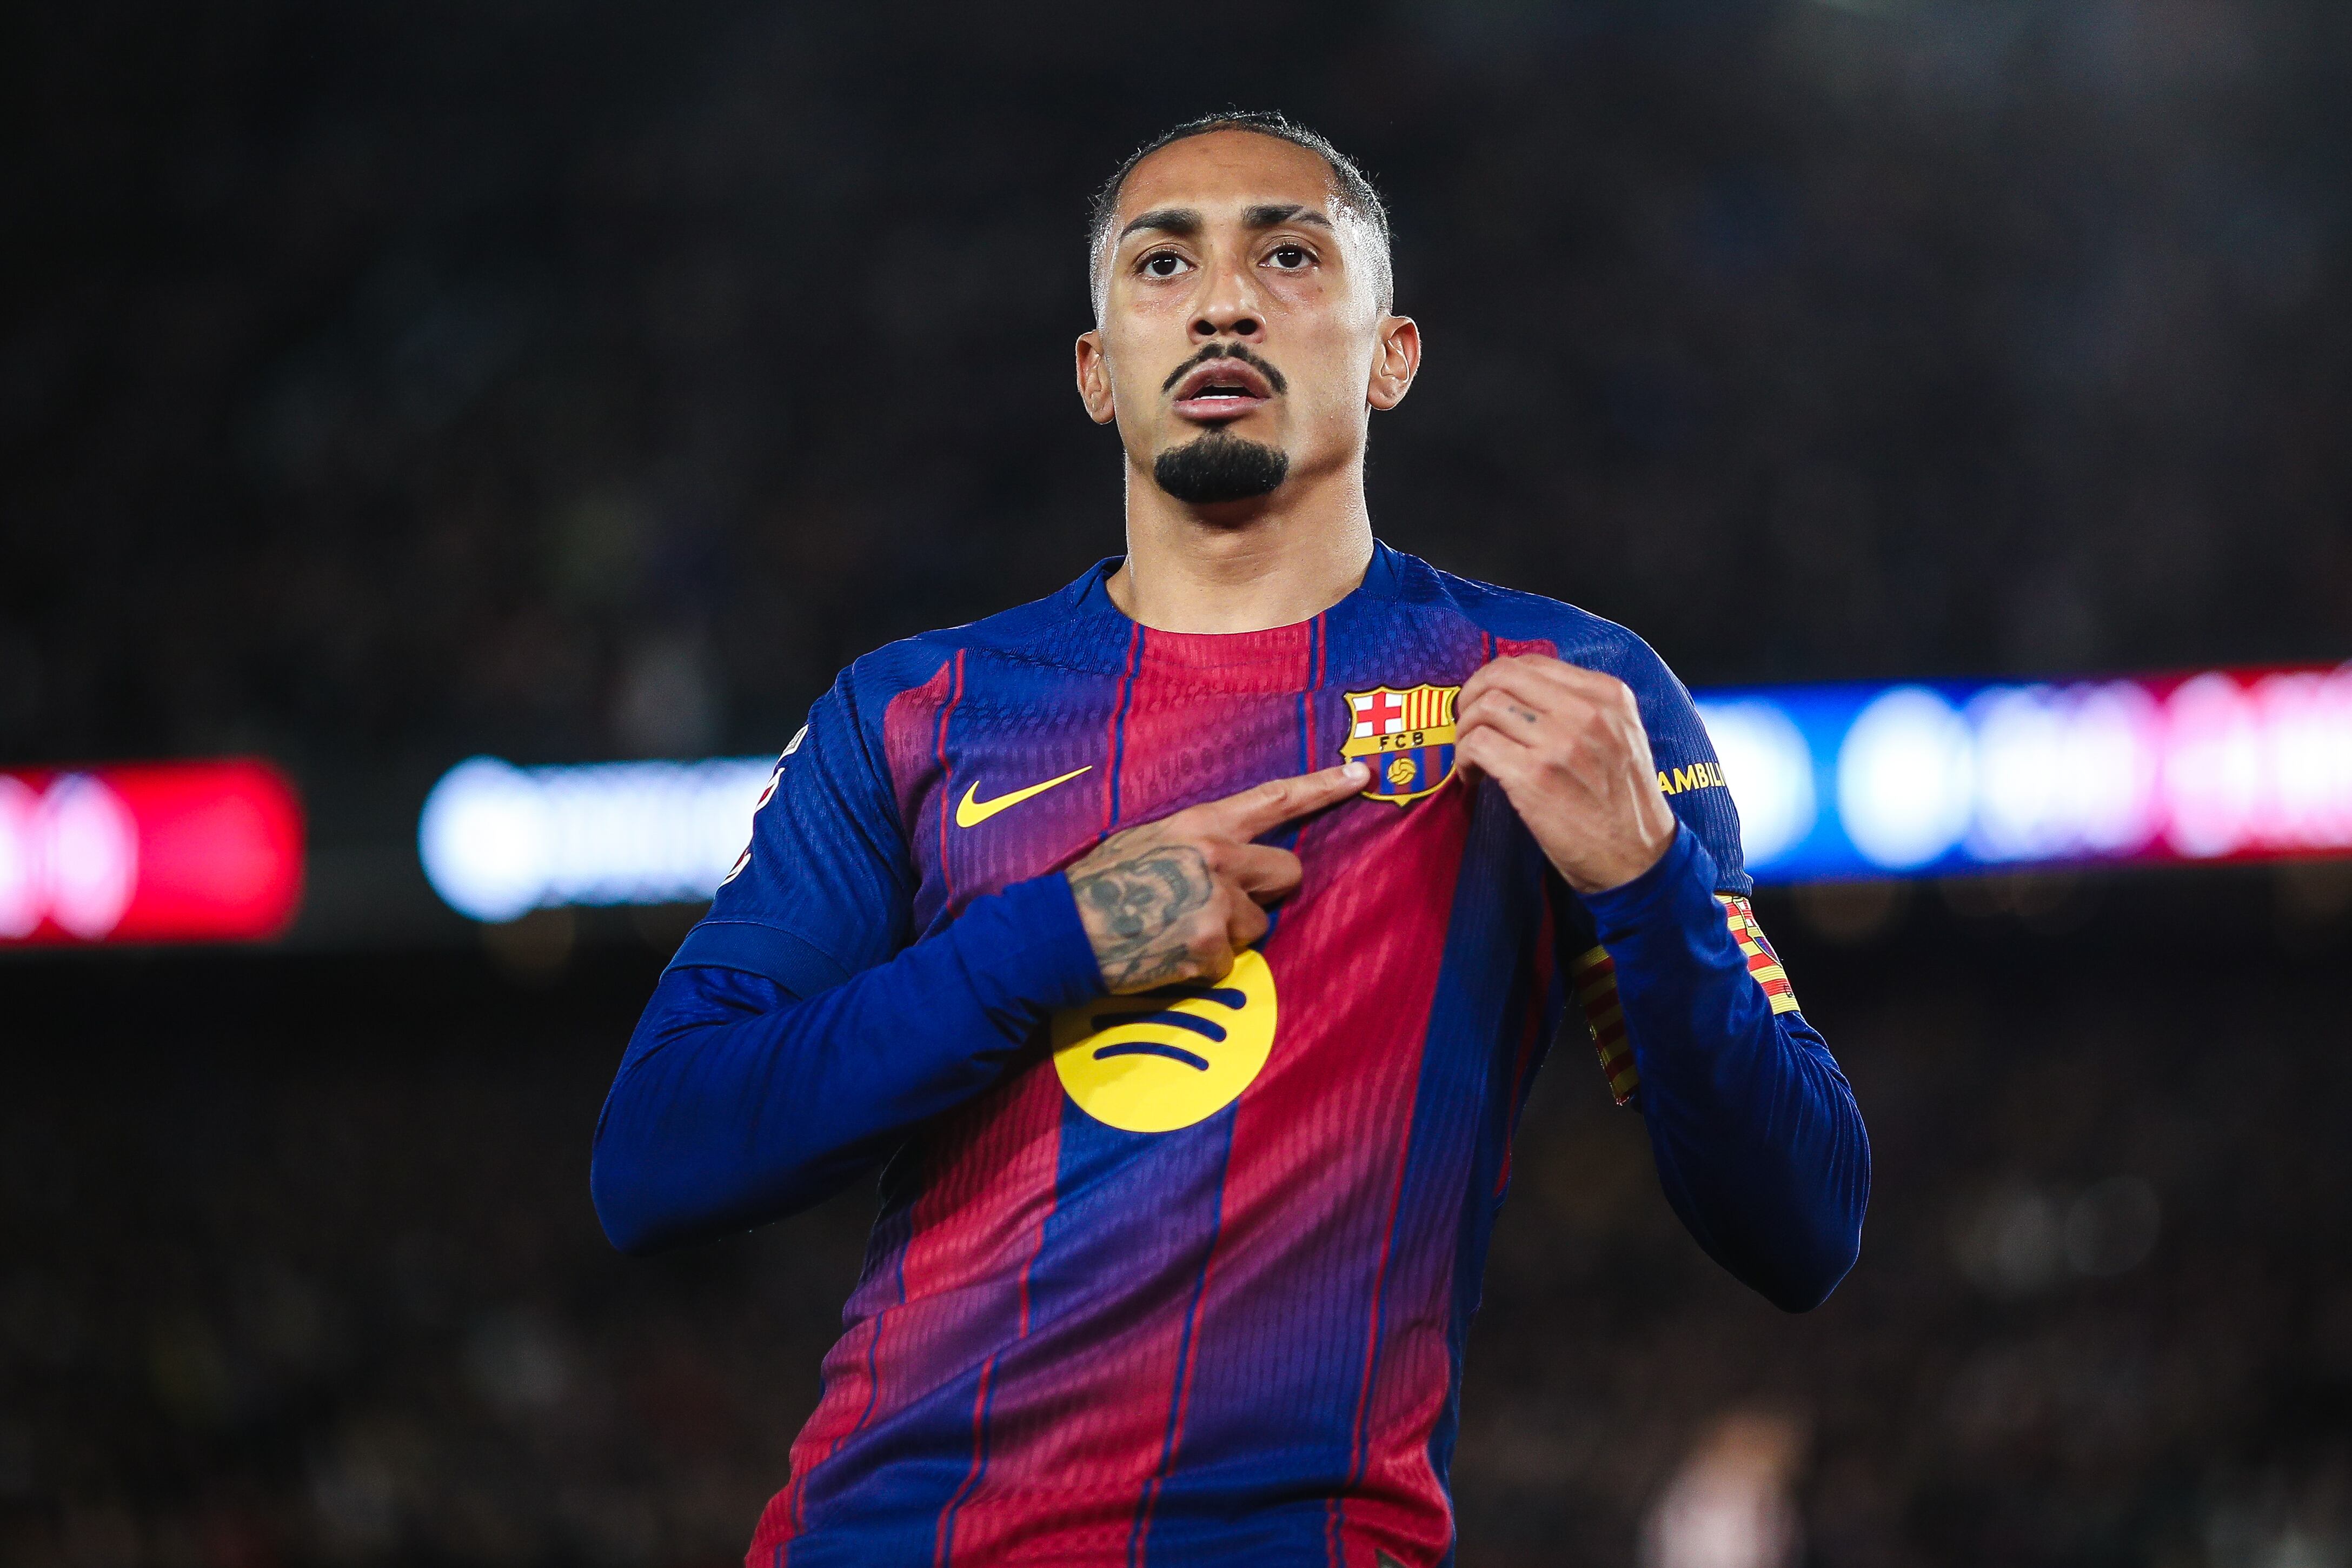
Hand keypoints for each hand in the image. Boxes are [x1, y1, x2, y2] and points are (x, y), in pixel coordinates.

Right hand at [1065, 761, 1370, 991]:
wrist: (1059, 932)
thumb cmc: (1099, 884)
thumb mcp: (1148, 839)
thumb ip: (1197, 841)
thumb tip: (1231, 852)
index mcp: (1201, 825)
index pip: (1275, 799)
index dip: (1322, 786)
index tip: (1359, 774)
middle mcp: (1217, 860)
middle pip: (1287, 872)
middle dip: (1266, 890)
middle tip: (1224, 901)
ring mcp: (1216, 906)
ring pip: (1256, 924)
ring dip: (1228, 933)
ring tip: (1177, 930)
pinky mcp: (1209, 951)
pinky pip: (1229, 962)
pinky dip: (1204, 966)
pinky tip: (1167, 955)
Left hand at [1454, 655, 1676, 894]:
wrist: (1637, 859)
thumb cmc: (1623, 804)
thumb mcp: (1621, 736)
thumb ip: (1582, 707)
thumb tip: (1520, 694)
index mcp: (1608, 694)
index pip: (1532, 662)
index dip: (1497, 679)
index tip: (1486, 702)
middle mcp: (1586, 711)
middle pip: (1502, 675)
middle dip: (1471, 695)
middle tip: (1466, 723)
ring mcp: (1560, 742)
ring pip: (1484, 707)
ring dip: (1464, 730)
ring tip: (1471, 756)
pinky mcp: (1534, 776)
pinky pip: (1477, 744)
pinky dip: (1464, 759)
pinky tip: (1473, 778)